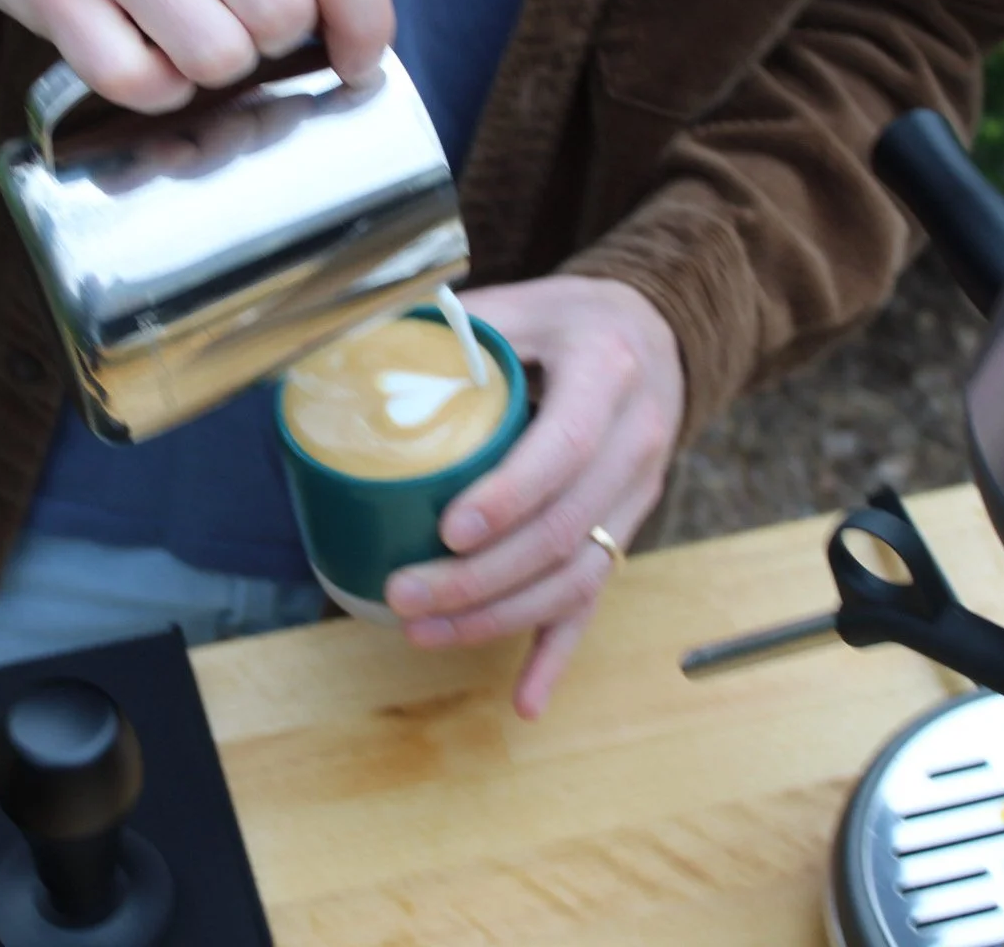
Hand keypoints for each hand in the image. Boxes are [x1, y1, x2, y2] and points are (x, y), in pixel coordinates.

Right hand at [0, 0, 394, 109]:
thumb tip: (341, 11)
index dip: (367, 17)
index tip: (360, 55)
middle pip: (281, 12)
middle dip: (277, 41)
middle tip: (246, 22)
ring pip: (215, 57)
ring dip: (214, 67)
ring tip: (185, 28)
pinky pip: (139, 84)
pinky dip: (154, 87)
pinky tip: (141, 48)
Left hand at [383, 275, 684, 719]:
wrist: (654, 333)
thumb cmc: (569, 320)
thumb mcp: (520, 303)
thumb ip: (448, 327)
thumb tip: (348, 353)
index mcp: (607, 374)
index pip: (565, 447)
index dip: (509, 496)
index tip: (448, 529)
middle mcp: (635, 442)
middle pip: (563, 530)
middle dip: (482, 577)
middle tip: (405, 593)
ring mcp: (636, 495)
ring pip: (576, 576)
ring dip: (500, 618)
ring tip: (424, 632)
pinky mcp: (625, 530)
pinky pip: (594, 600)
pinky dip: (557, 655)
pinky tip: (526, 700)